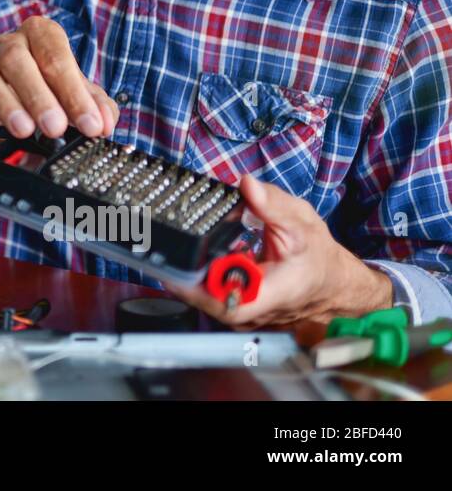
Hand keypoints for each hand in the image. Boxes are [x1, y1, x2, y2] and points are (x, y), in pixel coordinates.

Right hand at [0, 15, 118, 140]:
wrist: (16, 118)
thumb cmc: (50, 98)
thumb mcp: (79, 101)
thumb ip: (97, 108)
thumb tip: (104, 121)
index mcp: (41, 37)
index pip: (55, 54)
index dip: (74, 90)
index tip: (89, 124)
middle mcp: (8, 45)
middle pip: (17, 60)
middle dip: (38, 96)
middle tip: (54, 127)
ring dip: (4, 102)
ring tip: (23, 130)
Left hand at [165, 174, 393, 330]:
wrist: (331, 281)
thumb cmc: (318, 257)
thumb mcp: (301, 223)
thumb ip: (273, 204)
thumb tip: (248, 185)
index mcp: (270, 295)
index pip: (225, 303)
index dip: (195, 288)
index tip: (175, 265)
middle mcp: (253, 311)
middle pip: (205, 297)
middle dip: (184, 268)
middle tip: (165, 242)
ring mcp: (243, 312)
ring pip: (204, 294)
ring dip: (191, 269)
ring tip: (178, 244)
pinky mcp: (236, 306)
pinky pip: (210, 291)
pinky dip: (202, 271)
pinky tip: (198, 252)